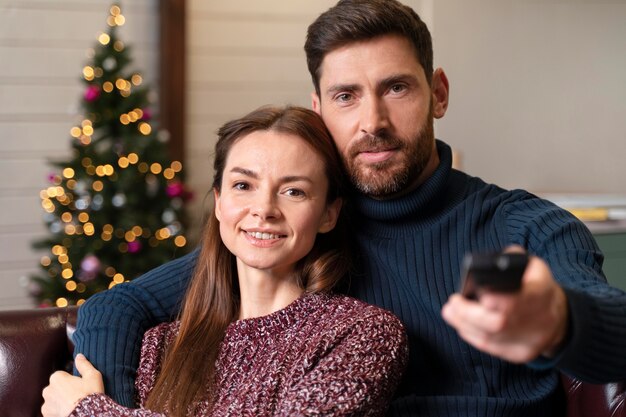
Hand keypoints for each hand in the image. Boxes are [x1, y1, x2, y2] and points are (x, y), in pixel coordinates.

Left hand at [41, 354, 104, 416]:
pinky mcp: (46, 416)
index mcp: (57, 377)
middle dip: (63, 391)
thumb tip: (79, 356)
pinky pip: (51, 412)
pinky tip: (69, 412)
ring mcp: (45, 405)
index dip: (71, 380)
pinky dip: (58, 412)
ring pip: (53, 401)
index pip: (61, 375)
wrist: (86, 415)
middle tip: (77, 396)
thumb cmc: (90, 394)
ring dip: (59, 403)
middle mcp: (47, 390)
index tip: (79, 386)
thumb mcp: (93, 376)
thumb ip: (84, 364)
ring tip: (73, 406)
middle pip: (55, 388)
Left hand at [441, 250, 568, 362]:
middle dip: (468, 314)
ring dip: (464, 324)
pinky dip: (472, 336)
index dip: (494, 300)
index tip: (473, 294)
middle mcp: (539, 320)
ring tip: (450, 312)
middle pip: (499, 323)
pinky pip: (491, 348)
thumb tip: (486, 265)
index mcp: (541, 293)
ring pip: (491, 338)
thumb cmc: (536, 285)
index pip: (516, 300)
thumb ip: (510, 259)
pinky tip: (462, 325)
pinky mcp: (521, 354)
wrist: (558, 317)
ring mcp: (531, 341)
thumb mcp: (531, 265)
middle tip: (452, 303)